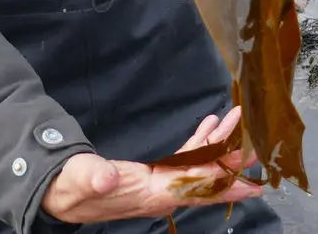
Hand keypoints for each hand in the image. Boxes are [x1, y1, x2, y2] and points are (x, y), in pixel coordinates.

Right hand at [39, 106, 260, 224]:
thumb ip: (93, 177)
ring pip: (197, 168)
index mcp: (150, 194)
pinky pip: (183, 161)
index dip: (220, 178)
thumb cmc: (68, 187)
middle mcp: (161, 193)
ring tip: (236, 122)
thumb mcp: (77, 180)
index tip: (247, 173)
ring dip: (217, 147)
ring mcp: (159, 185)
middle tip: (259, 151)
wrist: (58, 194)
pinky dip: (198, 143)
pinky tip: (208, 125)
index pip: (193, 186)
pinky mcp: (152, 176)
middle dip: (232, 166)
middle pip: (205, 180)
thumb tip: (110, 176)